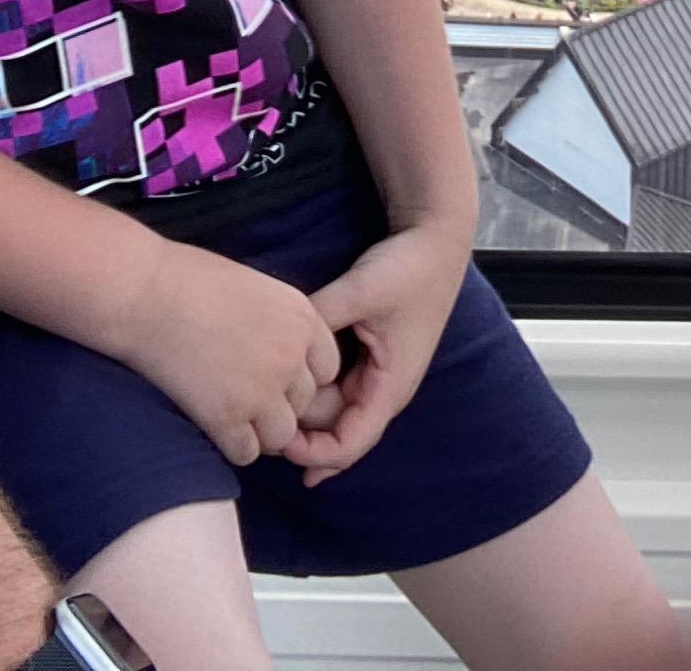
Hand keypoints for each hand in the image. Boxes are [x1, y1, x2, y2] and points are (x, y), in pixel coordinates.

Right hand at [107, 238, 344, 467]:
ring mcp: (261, 391)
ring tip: (231, 414)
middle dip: (280, 404)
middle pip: (306, 405)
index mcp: (303, 319)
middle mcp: (291, 358)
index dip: (301, 375)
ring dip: (260, 432)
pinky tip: (213, 425)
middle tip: (245, 394)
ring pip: (282, 437)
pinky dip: (232, 446)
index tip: (274, 373)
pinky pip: (247, 453)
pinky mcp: (226, 418)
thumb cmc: (192, 281)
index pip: (328, 369)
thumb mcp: (258, 288)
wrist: (145, 293)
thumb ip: (283, 324)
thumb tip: (289, 356)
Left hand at [283, 216, 472, 483]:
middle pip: (335, 431)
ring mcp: (375, 375)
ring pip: (332, 409)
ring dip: (304, 410)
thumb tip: (277, 342)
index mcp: (390, 388)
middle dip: (300, 433)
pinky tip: (284, 382)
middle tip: (255, 417)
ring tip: (263, 399)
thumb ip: (320, 319)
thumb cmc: (407, 269)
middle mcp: (383, 390)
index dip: (311, 453)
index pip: (349, 445)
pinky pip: (335, 387)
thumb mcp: (361, 293)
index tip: (275, 439)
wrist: (435, 239)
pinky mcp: (368, 357)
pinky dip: (311, 389)